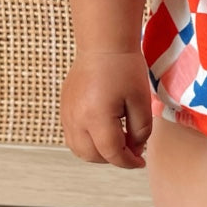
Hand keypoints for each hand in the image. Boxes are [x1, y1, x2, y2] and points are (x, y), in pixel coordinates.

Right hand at [60, 49, 152, 168]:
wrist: (103, 44)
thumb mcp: (142, 101)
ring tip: (117, 142)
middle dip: (114, 159)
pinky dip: (87, 142)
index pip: (112, 153)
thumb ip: (141, 131)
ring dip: (98, 154)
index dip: (128, 162)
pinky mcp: (64, 108)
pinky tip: (104, 132)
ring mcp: (67, 114)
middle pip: (93, 156)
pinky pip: (72, 136)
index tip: (141, 162)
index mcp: (96, 116)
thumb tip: (134, 150)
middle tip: (132, 150)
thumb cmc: (125, 68)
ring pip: (79, 150)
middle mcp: (76, 118)